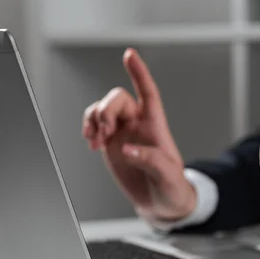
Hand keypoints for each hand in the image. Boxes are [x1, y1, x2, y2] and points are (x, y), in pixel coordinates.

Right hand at [82, 48, 195, 220]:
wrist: (160, 203)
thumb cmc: (171, 187)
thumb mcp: (169, 176)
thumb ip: (151, 161)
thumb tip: (128, 149)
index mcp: (156, 126)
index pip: (148, 93)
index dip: (139, 73)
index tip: (129, 54)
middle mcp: (137, 124)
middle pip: (117, 99)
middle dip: (106, 109)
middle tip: (103, 132)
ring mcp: (122, 132)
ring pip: (102, 109)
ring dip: (93, 119)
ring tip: (94, 140)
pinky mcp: (109, 144)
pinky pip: (94, 125)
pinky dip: (88, 128)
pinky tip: (91, 142)